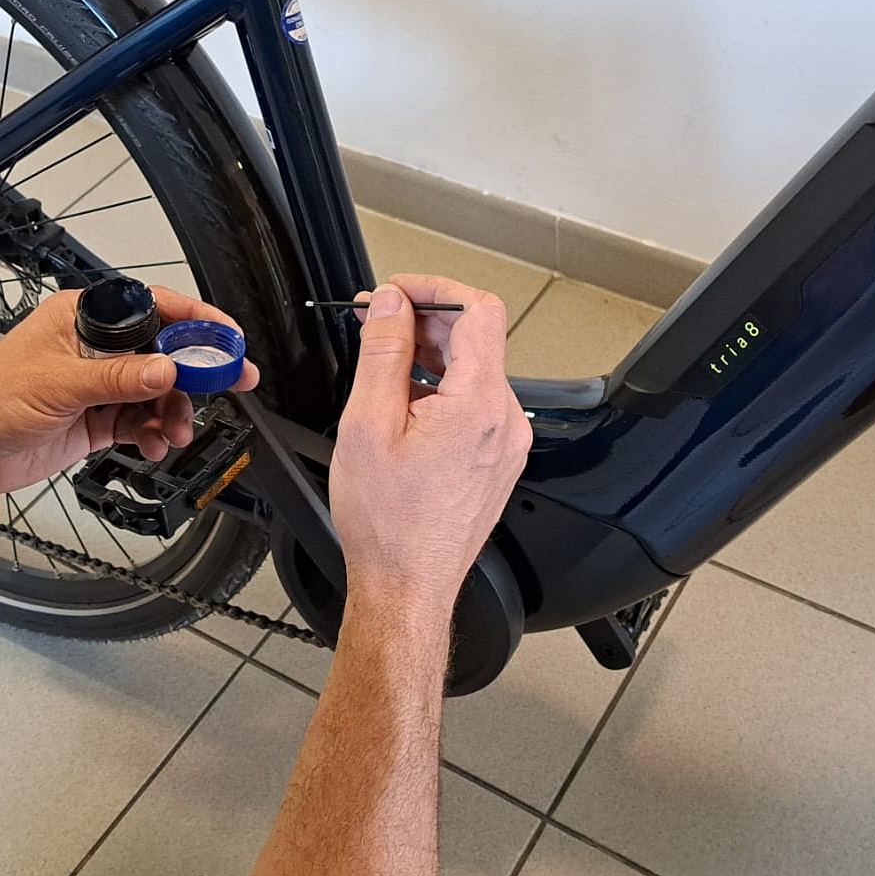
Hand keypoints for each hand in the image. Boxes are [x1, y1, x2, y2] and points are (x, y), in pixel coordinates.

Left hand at [0, 287, 258, 502]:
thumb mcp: (58, 384)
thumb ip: (118, 378)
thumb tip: (167, 369)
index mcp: (81, 319)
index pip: (152, 307)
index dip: (195, 320)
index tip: (226, 337)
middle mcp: (94, 348)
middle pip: (163, 351)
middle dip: (197, 371)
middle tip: (233, 382)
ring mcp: (97, 385)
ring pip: (157, 392)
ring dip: (173, 411)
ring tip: (174, 431)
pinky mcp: (95, 419)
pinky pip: (141, 421)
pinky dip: (153, 433)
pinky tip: (154, 445)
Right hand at [327, 275, 532, 619]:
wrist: (407, 586)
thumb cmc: (388, 524)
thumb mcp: (368, 425)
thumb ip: (384, 353)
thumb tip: (391, 306)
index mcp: (478, 405)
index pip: (478, 310)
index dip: (436, 289)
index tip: (399, 292)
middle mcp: (504, 420)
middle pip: (476, 338)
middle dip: (425, 321)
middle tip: (377, 320)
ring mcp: (506, 441)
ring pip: (474, 371)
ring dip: (430, 355)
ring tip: (382, 362)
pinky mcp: (498, 458)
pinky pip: (475, 403)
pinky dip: (440, 388)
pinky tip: (402, 403)